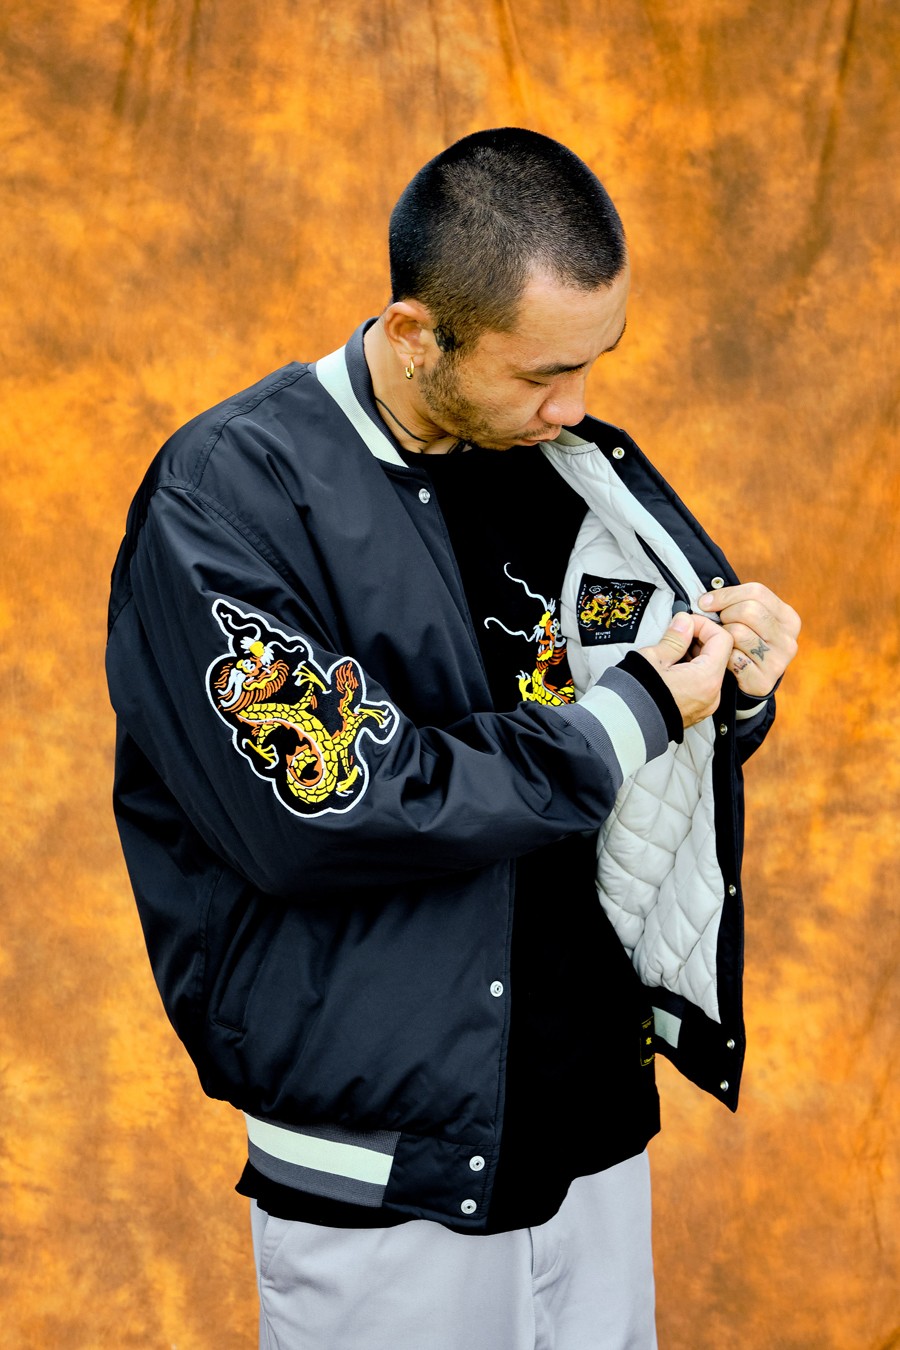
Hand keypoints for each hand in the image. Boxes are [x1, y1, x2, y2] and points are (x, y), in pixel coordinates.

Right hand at [639, 611, 733, 726]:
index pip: (722, 639)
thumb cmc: (636, 695)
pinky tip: (671, 668)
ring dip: (694, 655)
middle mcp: (712, 695)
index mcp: (706, 679)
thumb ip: (675, 638)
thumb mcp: (653, 658)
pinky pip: (702, 685)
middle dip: (698, 639)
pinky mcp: (696, 711)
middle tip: (675, 634)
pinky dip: (692, 671)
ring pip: (710, 670)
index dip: (704, 625)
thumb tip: (685, 623)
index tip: (686, 623)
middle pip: (718, 655)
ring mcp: (705, 705)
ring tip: (669, 652)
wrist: (624, 726)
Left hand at [698, 583, 800, 697]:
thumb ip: (737, 603)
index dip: (726, 594)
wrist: (752, 681)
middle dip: (725, 614)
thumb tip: (705, 599)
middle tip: (717, 623)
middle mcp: (788, 639)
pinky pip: (732, 657)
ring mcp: (779, 661)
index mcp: (788, 618)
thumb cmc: (746, 641)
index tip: (705, 602)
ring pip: (738, 632)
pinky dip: (722, 656)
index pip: (756, 592)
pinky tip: (724, 659)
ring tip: (721, 641)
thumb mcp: (750, 619)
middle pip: (749, 610)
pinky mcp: (764, 680)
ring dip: (722, 635)